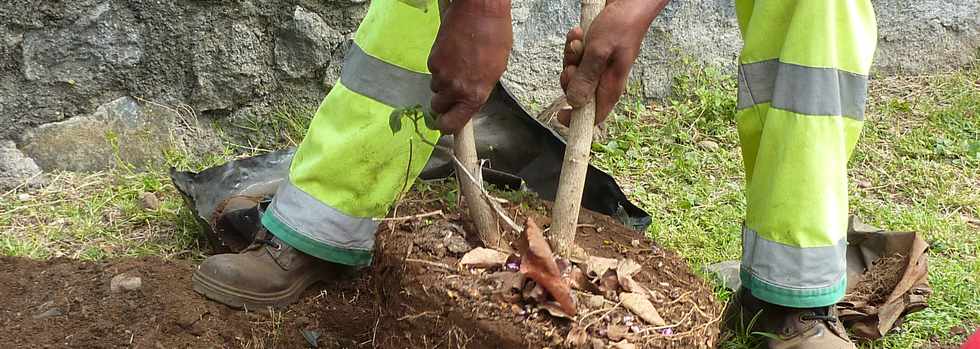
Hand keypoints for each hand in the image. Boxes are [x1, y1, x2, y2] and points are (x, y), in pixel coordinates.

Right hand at [428, 0, 512, 133]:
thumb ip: (480, 88)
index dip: (447, 126)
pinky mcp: (432, 59)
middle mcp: (456, 88)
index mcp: (475, 95)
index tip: (445, 124)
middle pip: (438, 107)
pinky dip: (439, 65)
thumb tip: (470, 97)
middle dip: (442, 102)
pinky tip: (451, 52)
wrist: (480, 11)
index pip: (452, 124)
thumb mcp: (496, 69)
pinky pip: (433, 70)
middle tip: (451, 90)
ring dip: (442, 82)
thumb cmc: (495, 36)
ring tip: (456, 65)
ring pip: (435, 87)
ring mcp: (442, 74)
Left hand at [559, 0, 667, 125]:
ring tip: (578, 40)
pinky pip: (575, 56)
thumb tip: (575, 103)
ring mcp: (598, 65)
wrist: (629, 0)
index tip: (560, 115)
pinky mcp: (592, 53)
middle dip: (569, 78)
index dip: (577, 120)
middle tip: (573, 63)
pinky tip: (578, 33)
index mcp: (611, 85)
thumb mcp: (599, 51)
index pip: (595, 115)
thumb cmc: (621, 24)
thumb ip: (587, 77)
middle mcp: (604, 78)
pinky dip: (573, 45)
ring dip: (570, 57)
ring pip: (574, 72)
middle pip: (577, 93)